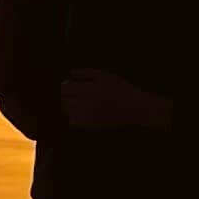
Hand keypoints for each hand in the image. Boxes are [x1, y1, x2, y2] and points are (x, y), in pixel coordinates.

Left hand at [60, 67, 174, 135]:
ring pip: (68, 111)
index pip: (66, 89)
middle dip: (66, 95)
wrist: (134, 109)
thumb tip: (70, 73)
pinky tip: (83, 111)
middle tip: (73, 92)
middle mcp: (88, 104)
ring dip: (69, 105)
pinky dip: (74, 116)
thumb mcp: (105, 76)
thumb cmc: (120, 89)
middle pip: (65, 100)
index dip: (65, 86)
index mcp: (91, 90)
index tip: (68, 84)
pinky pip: (73, 121)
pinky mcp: (91, 126)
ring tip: (79, 101)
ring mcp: (88, 116)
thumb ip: (86, 73)